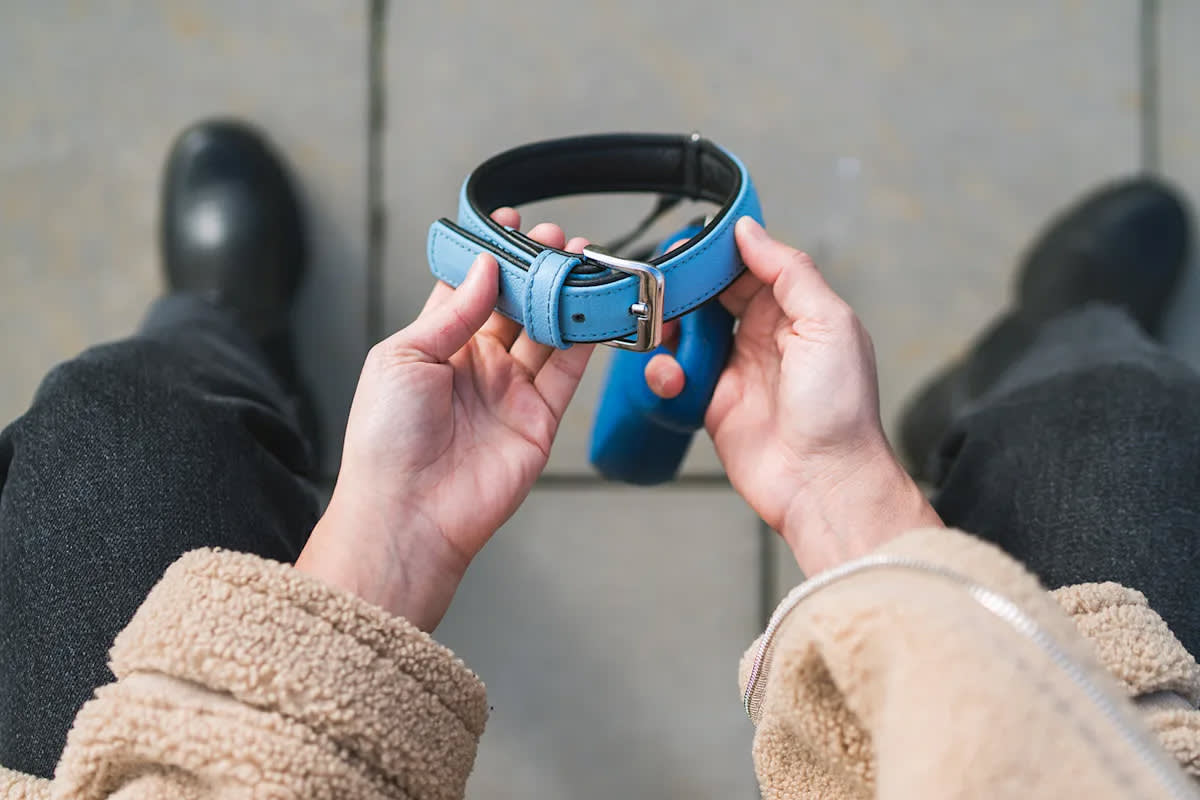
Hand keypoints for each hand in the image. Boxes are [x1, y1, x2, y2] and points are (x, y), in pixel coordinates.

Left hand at [296, 210, 594, 629]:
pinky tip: (594, 306)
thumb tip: (486, 268)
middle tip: (557, 238)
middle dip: (536, 270)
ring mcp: (509, 392)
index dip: (490, 256)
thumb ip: (453, 311)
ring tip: (583, 259)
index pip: (468, 289)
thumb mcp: (404, 357)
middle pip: (514, 306)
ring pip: (546, 332)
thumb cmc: (385, 440)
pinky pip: (567, 370)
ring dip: (564, 296)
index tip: (508, 224)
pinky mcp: (539, 419)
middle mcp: (475, 366)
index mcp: (435, 346)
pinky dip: (585, 338)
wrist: (408, 512)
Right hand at [646, 217, 940, 574]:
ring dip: (669, 329)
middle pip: (711, 295)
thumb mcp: (828, 324)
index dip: (717, 253)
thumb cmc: (841, 411)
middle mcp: (765, 337)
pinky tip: (673, 378)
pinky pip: (676, 375)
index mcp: (797, 311)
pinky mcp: (711, 403)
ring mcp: (736, 369)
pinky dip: (665, 371)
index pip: (749, 266)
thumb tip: (750, 231)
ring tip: (663, 334)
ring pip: (687, 332)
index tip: (687, 244)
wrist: (823, 483)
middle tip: (659, 285)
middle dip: (684, 288)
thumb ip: (789, 272)